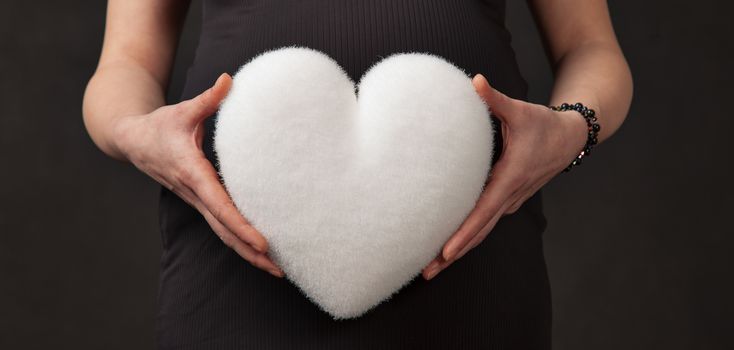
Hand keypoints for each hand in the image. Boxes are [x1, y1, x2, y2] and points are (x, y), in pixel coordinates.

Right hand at [112, 73, 283, 277]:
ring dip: (247, 253)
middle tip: (279, 270)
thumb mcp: (183, 110)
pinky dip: (239, 240)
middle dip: (251, 252)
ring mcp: (196, 201)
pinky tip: (259, 250)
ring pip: (223, 233)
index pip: (220, 206)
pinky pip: (221, 225)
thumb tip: (229, 79)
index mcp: (192, 174)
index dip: (241, 225)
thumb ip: (208, 99)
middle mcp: (194, 194)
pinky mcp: (199, 200)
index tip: (262, 243)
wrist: (132, 141)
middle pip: (225, 231)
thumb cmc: (159, 126)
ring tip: (276, 269)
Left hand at [422, 73, 588, 279]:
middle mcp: (509, 197)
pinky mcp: (507, 200)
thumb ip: (494, 98)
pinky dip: (467, 237)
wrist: (571, 138)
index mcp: (510, 179)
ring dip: (457, 250)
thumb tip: (474, 81)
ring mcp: (509, 202)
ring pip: (481, 232)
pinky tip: (448, 245)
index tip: (444, 252)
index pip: (482, 212)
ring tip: (431, 268)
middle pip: (477, 233)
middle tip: (425, 273)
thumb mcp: (520, 110)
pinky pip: (484, 223)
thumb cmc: (544, 124)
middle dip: (451, 255)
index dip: (463, 233)